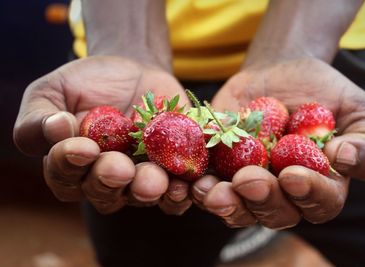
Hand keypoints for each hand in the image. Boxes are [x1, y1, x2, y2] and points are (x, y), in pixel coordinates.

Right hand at [14, 56, 191, 214]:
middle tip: (119, 166)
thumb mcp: (52, 91)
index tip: (82, 146)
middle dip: (111, 180)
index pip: (64, 176)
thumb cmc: (87, 84)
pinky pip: (177, 191)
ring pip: (142, 196)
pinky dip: (182, 192)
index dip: (70, 164)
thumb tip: (55, 128)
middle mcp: (105, 179)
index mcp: (71, 166)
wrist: (132, 71)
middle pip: (105, 194)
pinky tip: (185, 183)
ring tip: (154, 179)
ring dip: (148, 190)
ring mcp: (140, 177)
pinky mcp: (172, 171)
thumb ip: (39, 116)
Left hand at [193, 57, 364, 227]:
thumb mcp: (359, 110)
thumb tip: (344, 159)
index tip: (293, 175)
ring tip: (211, 191)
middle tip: (248, 179)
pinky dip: (200, 188)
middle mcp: (284, 194)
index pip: (320, 203)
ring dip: (225, 203)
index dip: (308, 195)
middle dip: (261, 199)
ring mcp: (249, 185)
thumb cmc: (324, 93)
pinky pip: (209, 187)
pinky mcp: (220, 171)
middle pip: (275, 213)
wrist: (280, 72)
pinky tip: (193, 181)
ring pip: (238, 208)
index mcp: (321, 186)